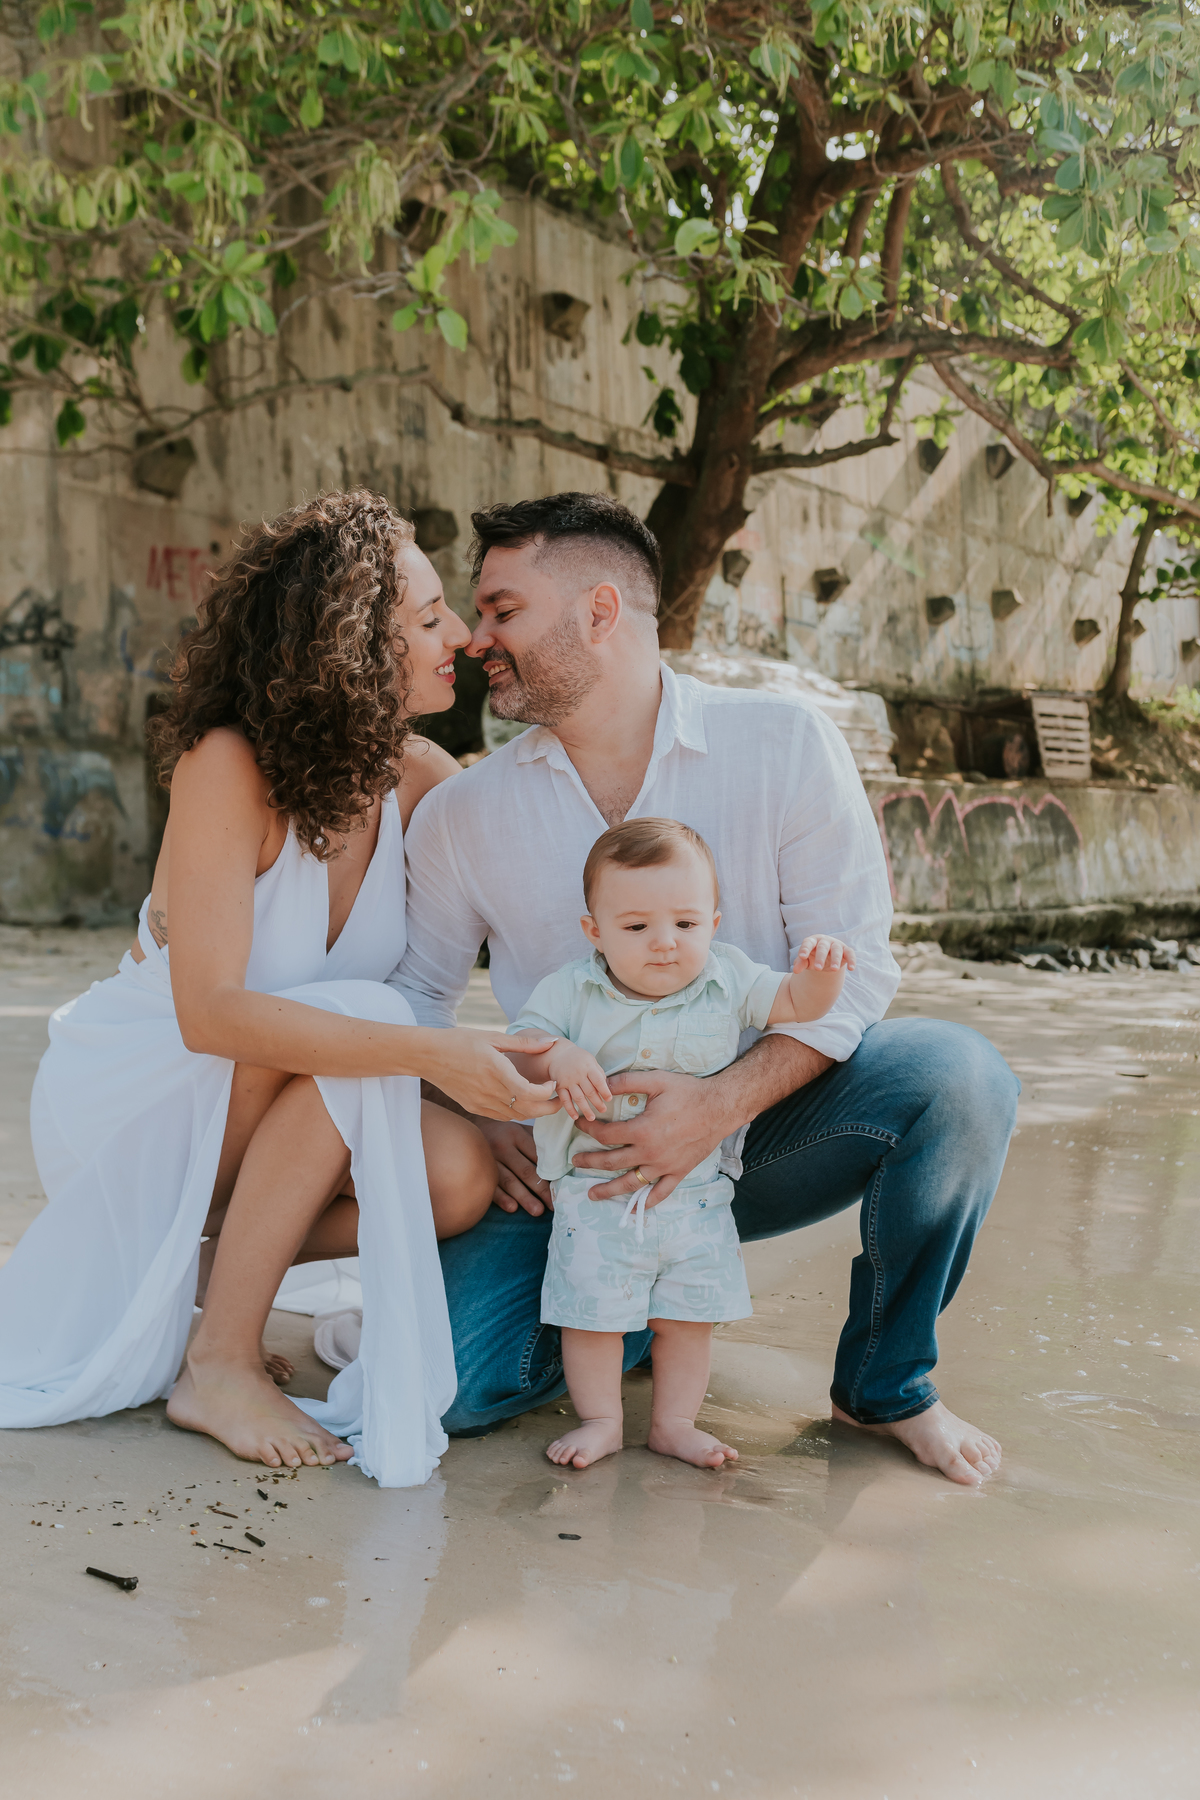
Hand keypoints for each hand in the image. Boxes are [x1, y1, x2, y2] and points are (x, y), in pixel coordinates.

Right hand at [421, 1028, 559, 1122]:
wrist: (428, 1056)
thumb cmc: (460, 1041)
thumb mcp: (493, 1037)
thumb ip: (525, 1043)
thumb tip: (552, 1041)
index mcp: (496, 1071)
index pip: (530, 1092)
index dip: (547, 1092)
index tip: (553, 1083)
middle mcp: (489, 1091)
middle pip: (527, 1110)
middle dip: (548, 1108)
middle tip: (559, 1099)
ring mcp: (480, 1103)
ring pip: (516, 1116)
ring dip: (534, 1112)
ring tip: (544, 1101)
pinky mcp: (474, 1108)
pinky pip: (502, 1116)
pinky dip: (516, 1113)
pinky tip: (522, 1103)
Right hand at [475, 1118, 553, 1216]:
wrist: (468, 1128)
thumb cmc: (502, 1133)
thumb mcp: (518, 1129)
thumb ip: (537, 1140)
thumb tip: (562, 1155)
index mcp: (515, 1134)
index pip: (537, 1155)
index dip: (551, 1171)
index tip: (563, 1185)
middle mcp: (502, 1147)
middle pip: (525, 1170)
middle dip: (541, 1190)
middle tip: (554, 1204)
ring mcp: (489, 1160)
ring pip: (509, 1181)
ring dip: (524, 1197)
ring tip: (538, 1211)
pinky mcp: (479, 1172)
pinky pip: (491, 1187)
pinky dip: (501, 1198)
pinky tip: (512, 1208)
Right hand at [547, 1043, 611, 1121]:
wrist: (558, 1054)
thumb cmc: (579, 1059)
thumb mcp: (591, 1061)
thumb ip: (599, 1073)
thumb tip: (606, 1088)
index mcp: (588, 1067)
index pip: (598, 1080)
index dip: (604, 1091)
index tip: (609, 1099)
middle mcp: (578, 1074)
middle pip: (589, 1091)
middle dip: (597, 1103)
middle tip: (603, 1110)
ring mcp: (568, 1081)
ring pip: (578, 1098)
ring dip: (585, 1109)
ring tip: (592, 1118)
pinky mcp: (559, 1086)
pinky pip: (565, 1100)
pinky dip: (570, 1109)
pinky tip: (575, 1117)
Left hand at [569, 1068, 727, 1206]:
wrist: (720, 1107)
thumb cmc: (688, 1092)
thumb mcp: (656, 1080)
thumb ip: (626, 1082)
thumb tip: (601, 1084)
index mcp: (642, 1131)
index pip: (605, 1135)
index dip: (588, 1130)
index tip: (579, 1125)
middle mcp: (650, 1153)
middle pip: (612, 1162)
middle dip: (590, 1162)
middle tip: (575, 1162)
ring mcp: (664, 1166)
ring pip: (631, 1183)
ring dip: (609, 1190)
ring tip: (591, 1194)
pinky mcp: (678, 1172)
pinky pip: (660, 1193)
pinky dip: (647, 1202)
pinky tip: (635, 1206)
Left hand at [793, 934, 854, 972]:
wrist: (827, 959)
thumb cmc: (813, 957)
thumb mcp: (806, 961)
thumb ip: (801, 964)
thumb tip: (795, 971)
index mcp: (813, 941)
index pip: (808, 943)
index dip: (805, 949)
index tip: (802, 956)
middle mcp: (825, 941)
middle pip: (822, 947)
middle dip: (820, 957)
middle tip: (818, 968)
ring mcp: (836, 945)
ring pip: (836, 950)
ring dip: (835, 959)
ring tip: (834, 969)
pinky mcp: (846, 950)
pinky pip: (850, 953)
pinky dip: (852, 960)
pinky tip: (851, 969)